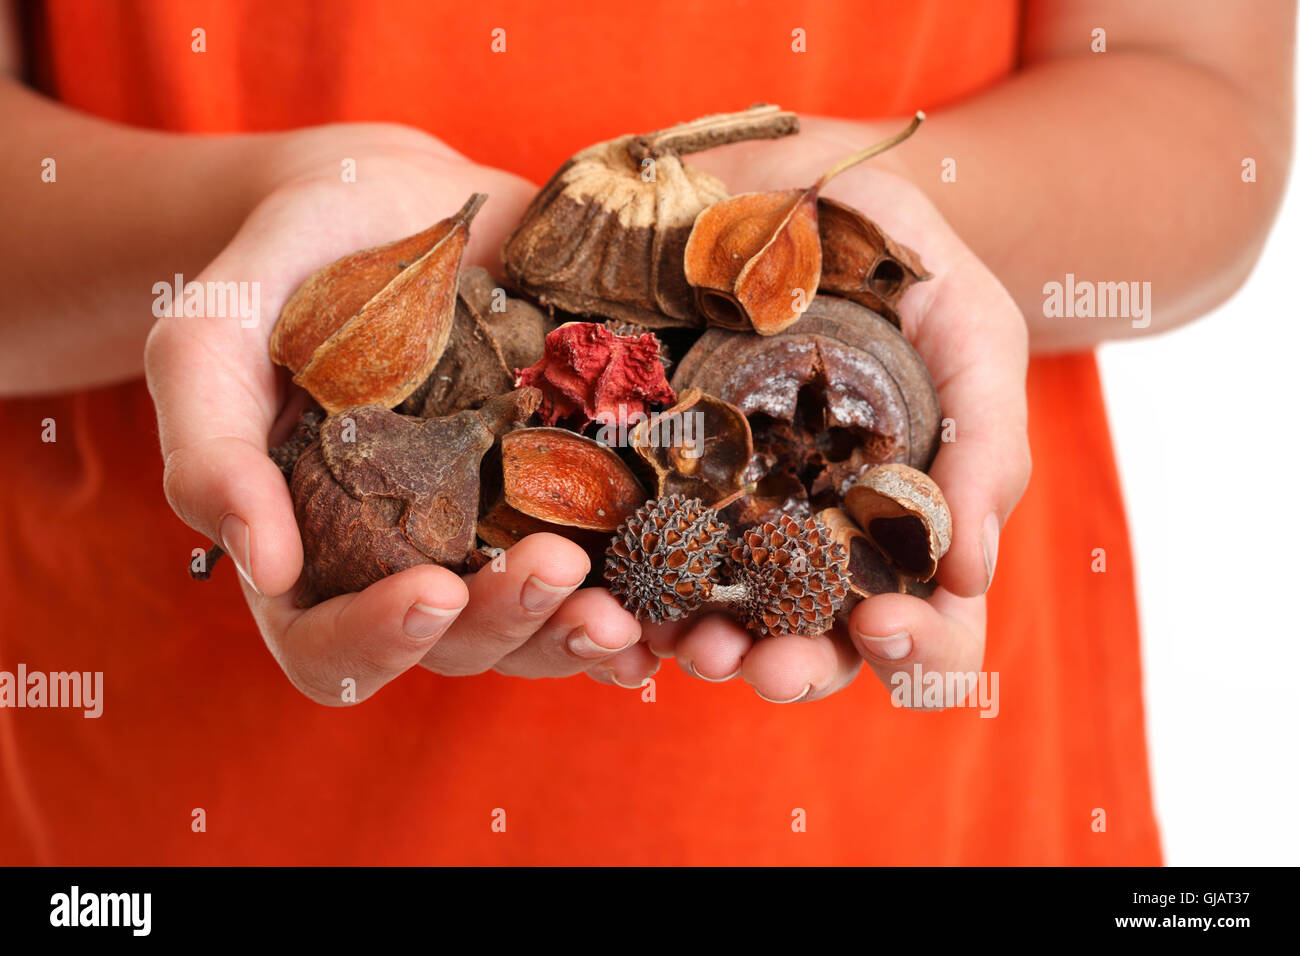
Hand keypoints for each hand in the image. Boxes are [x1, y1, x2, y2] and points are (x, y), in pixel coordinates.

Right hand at [145, 124, 654, 704]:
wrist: (399, 201)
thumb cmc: (289, 268)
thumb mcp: (212, 332)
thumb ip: (209, 442)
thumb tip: (261, 566)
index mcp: (317, 554)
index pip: (330, 650)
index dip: (379, 641)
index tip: (431, 589)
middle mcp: (415, 562)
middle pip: (461, 645)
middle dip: (509, 622)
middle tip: (555, 566)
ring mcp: (502, 531)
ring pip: (546, 625)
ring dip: (588, 630)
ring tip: (631, 603)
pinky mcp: (575, 486)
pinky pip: (615, 563)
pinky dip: (649, 587)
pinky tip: (680, 580)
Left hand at [653, 126, 1031, 704]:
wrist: (809, 188)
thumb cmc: (911, 268)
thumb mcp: (973, 336)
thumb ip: (986, 445)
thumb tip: (971, 576)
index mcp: (904, 523)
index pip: (930, 625)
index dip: (919, 650)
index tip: (883, 624)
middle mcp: (818, 537)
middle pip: (815, 644)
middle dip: (792, 668)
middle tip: (760, 667)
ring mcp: (734, 511)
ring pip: (723, 615)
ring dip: (705, 643)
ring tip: (681, 639)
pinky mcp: (658, 472)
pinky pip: (641, 549)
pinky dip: (631, 585)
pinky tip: (613, 591)